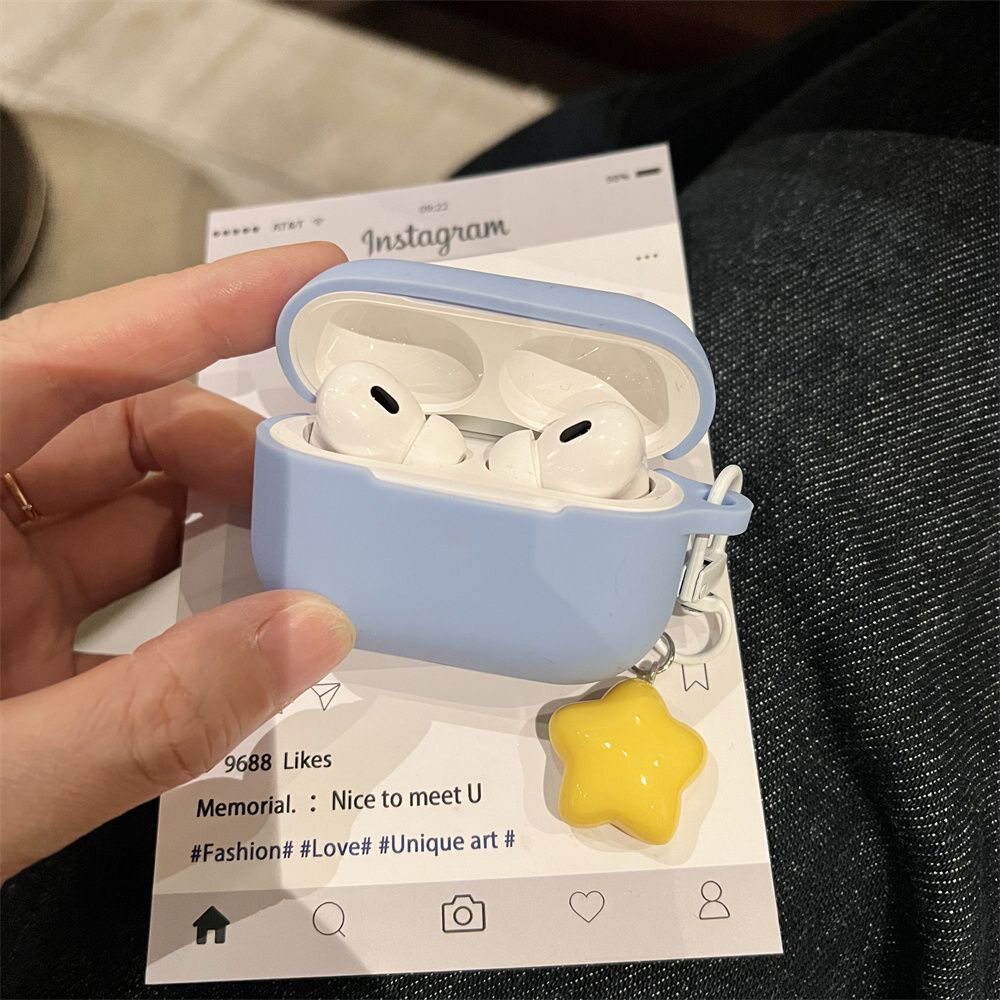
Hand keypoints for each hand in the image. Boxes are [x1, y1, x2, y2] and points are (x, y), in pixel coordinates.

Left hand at [0, 243, 354, 879]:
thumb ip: (151, 714)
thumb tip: (317, 631)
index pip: (65, 358)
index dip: (194, 306)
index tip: (307, 282)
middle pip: (122, 427)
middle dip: (240, 445)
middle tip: (340, 480)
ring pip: (137, 506)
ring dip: (233, 522)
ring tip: (321, 548)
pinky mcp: (19, 632)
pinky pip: (133, 582)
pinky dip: (205, 596)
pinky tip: (265, 616)